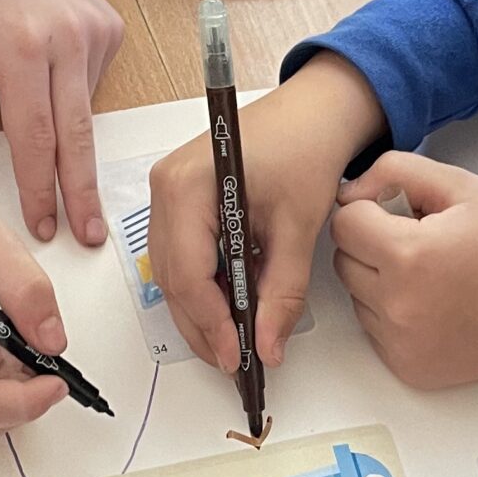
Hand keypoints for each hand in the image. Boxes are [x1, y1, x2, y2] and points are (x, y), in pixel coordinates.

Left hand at [0, 0, 122, 246]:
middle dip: (81, 192)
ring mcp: (95, 32)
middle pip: (77, 136)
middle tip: (88, 235)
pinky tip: (45, 74)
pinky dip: (69, 99)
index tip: (44, 227)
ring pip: (85, 114)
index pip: (35, 136)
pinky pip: (91, 88)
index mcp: (21, 43)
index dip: (40, 188)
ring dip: (65, 138)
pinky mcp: (110, 30)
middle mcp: (68, 36)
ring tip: (35, 116)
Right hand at [147, 53, 384, 373]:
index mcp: (187, 185)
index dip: (210, 322)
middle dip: (203, 327)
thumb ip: (284, 292)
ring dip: (202, 314)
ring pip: (173, 276)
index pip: (187, 272)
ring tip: (236, 344)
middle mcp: (165, 189)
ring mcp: (167, 197)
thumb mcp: (299, 227)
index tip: (236, 355)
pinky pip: (182, 260)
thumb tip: (268, 347)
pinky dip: (205, 290)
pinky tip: (231, 311)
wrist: (312, 114)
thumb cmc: (305, 148)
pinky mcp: (180, 206)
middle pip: (172, 280)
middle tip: (236, 362)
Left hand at [331, 152, 477, 388]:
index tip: (399, 214)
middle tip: (419, 244)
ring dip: (380, 281)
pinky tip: (432, 304)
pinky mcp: (407, 367)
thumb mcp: (461, 185)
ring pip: (356, 297)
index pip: (344, 223)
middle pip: (344, 261)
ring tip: (430, 276)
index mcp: (409, 255)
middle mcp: (399, 305)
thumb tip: (349, 191)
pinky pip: (374, 330)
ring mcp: (401, 342)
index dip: (369, 211)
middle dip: (372, 245)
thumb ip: (396, 172)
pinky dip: (393, 314)